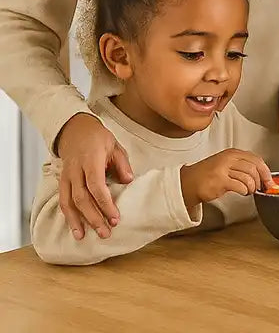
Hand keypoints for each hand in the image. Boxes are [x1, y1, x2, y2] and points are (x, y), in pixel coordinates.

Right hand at [55, 113, 133, 240]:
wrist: (75, 130)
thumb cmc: (98, 138)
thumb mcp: (115, 146)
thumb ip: (122, 164)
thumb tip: (129, 181)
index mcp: (90, 160)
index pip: (96, 186)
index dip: (105, 204)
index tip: (115, 217)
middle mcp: (75, 170)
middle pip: (82, 198)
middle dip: (93, 218)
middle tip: (105, 232)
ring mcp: (66, 177)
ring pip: (69, 203)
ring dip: (78, 221)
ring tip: (85, 237)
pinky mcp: (61, 182)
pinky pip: (63, 201)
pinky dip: (68, 216)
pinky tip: (75, 228)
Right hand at [180, 149, 275, 207]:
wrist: (189, 182)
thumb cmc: (208, 175)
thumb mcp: (226, 164)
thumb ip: (242, 166)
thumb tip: (261, 175)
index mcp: (233, 153)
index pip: (256, 159)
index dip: (265, 171)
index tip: (269, 180)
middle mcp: (229, 158)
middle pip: (255, 167)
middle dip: (262, 180)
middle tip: (262, 188)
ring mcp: (224, 169)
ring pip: (249, 176)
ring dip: (253, 187)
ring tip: (250, 191)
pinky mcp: (220, 181)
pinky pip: (240, 185)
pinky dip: (245, 190)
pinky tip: (243, 192)